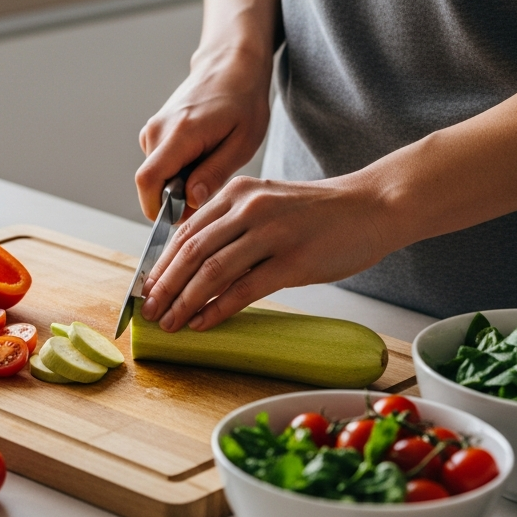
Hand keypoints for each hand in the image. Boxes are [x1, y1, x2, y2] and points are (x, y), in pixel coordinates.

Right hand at [135, 44, 271, 219]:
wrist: (231, 66)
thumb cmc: (243, 101)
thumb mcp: (242, 142)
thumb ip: (214, 173)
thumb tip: (190, 201)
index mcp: (180, 133)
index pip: (148, 181)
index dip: (157, 209)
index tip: (181, 219)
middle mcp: (158, 130)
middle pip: (151, 183)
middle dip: (173, 199)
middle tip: (208, 193)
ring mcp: (153, 129)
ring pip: (155, 175)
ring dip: (177, 184)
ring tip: (210, 167)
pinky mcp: (154, 131)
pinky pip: (159, 163)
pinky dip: (176, 171)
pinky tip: (201, 158)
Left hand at [140, 174, 391, 331]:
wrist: (372, 206)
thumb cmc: (318, 213)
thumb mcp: (267, 205)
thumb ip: (231, 226)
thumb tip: (192, 265)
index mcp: (237, 193)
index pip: (185, 231)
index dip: (160, 264)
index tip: (145, 289)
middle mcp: (248, 208)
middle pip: (191, 252)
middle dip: (164, 287)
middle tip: (148, 312)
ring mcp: (270, 233)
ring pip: (211, 272)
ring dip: (183, 302)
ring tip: (169, 323)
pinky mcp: (292, 261)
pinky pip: (243, 290)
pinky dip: (216, 309)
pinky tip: (201, 323)